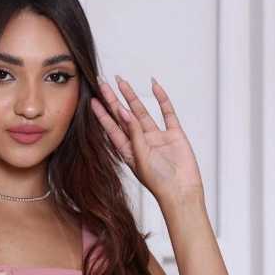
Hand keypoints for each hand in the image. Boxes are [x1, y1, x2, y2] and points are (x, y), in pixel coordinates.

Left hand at [91, 75, 204, 205]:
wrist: (182, 192)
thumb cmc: (159, 182)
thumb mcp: (140, 157)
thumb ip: (133, 133)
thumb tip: (123, 111)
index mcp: (129, 151)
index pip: (112, 129)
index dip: (102, 114)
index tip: (93, 100)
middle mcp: (141, 143)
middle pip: (123, 117)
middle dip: (113, 100)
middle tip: (103, 84)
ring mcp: (157, 138)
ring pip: (142, 112)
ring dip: (132, 97)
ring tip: (122, 82)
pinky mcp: (174, 135)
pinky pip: (167, 113)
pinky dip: (162, 99)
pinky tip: (154, 87)